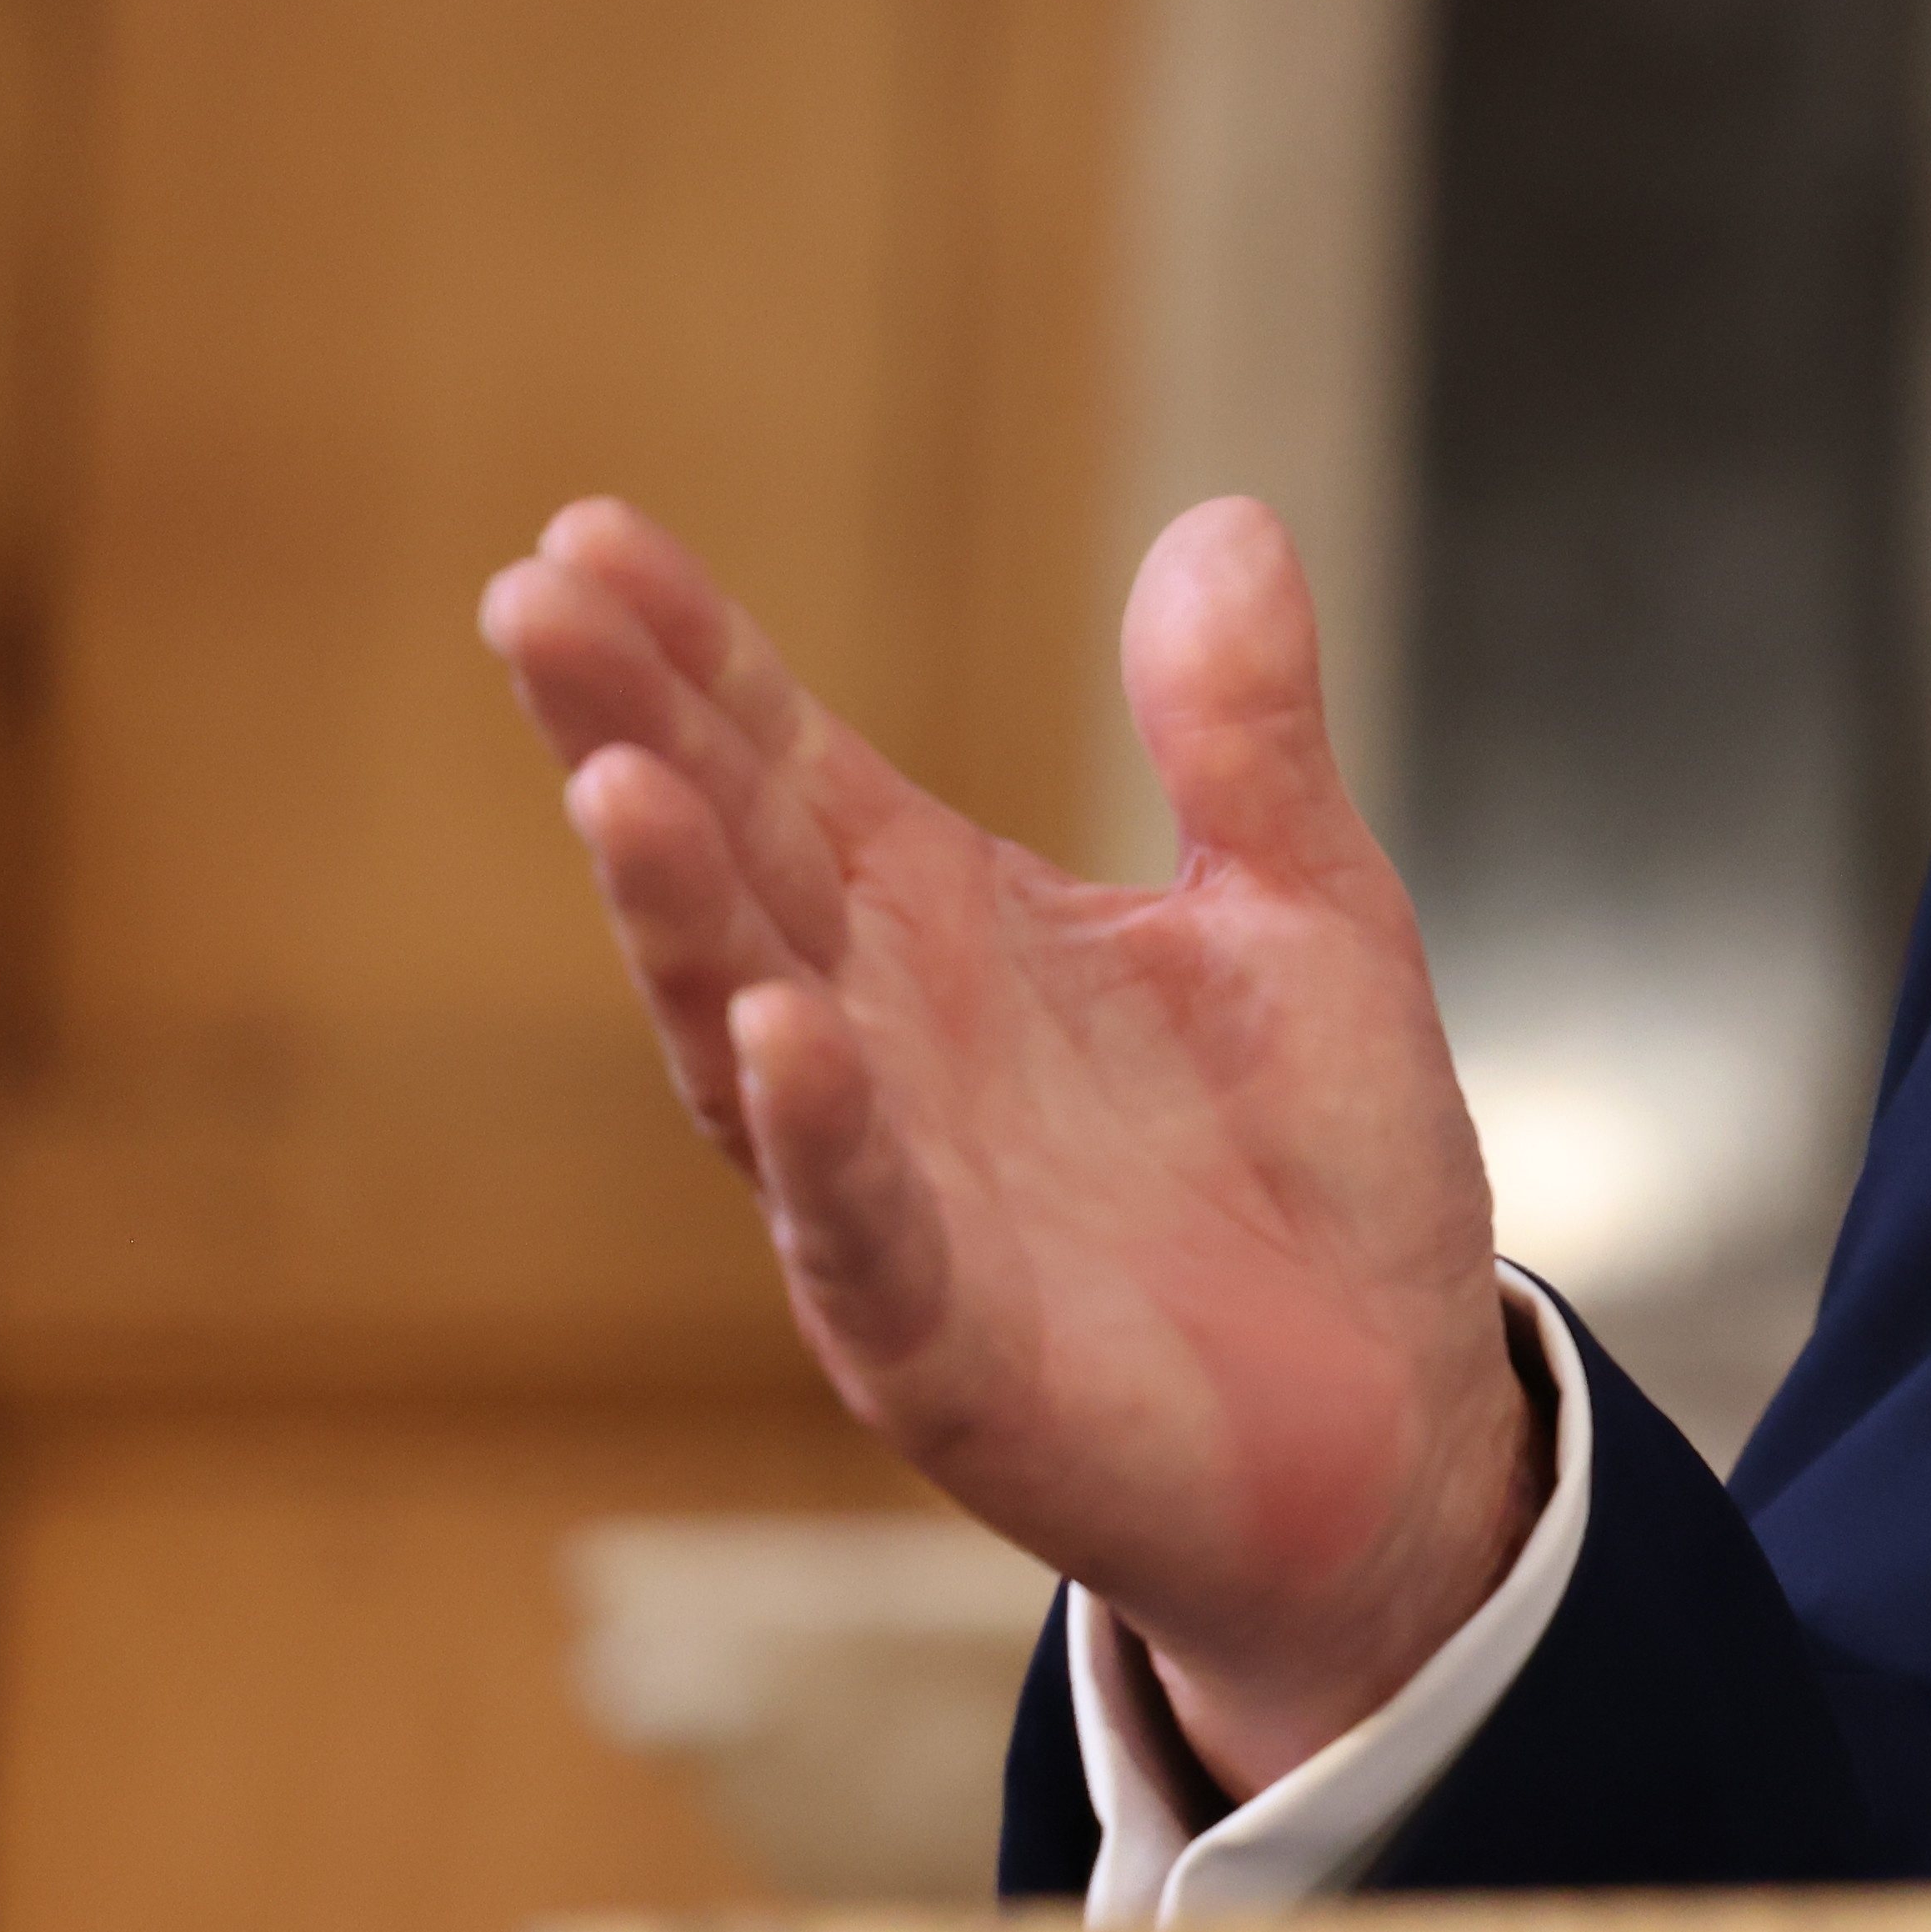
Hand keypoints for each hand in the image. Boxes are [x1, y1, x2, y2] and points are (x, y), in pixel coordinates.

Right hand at [484, 494, 1541, 1800]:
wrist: (1395, 1414)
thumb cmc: (1319, 1166)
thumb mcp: (1310, 909)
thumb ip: (1244, 736)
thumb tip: (1225, 517)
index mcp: (949, 930)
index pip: (787, 764)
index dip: (693, 654)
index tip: (587, 530)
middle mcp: (881, 1049)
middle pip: (729, 872)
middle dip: (629, 739)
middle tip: (535, 603)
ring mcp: (890, 1200)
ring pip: (746, 1041)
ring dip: (679, 920)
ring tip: (617, 784)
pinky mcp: (943, 1349)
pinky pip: (859, 1228)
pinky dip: (818, 1137)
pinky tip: (776, 1032)